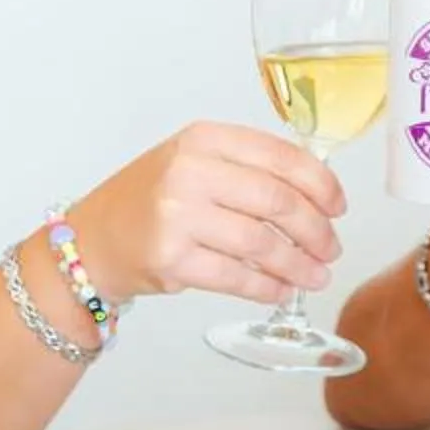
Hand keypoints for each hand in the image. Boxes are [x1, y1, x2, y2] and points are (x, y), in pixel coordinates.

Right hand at [82, 124, 345, 305]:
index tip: (338, 206)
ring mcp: (178, 217)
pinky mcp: (172, 260)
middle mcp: (190, 171)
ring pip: (262, 244)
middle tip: (331, 248)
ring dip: (298, 265)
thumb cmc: (149, 201)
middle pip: (278, 202)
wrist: (91, 241)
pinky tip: (282, 291)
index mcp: (203, 138)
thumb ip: (246, 168)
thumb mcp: (193, 162)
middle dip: (316, 230)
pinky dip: (268, 287)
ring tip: (316, 276)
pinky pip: (237, 277)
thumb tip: (316, 195)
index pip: (281, 156)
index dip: (321, 185)